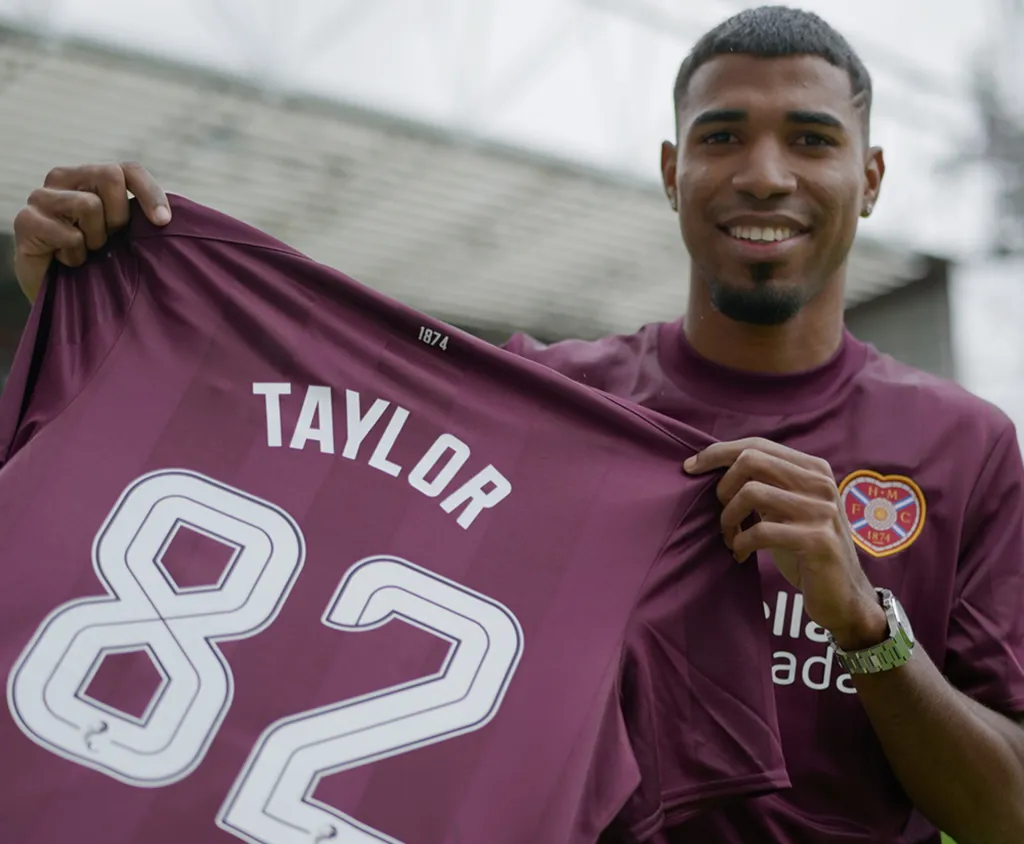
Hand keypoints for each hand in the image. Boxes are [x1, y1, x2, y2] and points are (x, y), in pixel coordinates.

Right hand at [12, 162, 170, 302]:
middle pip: (110, 175)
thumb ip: (142, 220)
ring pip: (89, 204)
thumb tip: (169, 219)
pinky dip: (75, 255)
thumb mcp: (127, 238)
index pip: (128, 169)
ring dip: (95, 239)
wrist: (59, 293)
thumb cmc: (99, 263)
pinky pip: (69, 234)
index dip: (150, 192)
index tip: (163, 222)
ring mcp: (42, 197)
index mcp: (91, 178)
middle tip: (109, 239)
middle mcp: (64, 179)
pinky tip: (66, 260)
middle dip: (119, 215)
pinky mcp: (26, 220)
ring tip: (84, 251)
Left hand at [685, 438, 886, 650]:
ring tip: (731, 537)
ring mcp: (822, 511)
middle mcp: (821, 483)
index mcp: (814, 468)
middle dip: (724, 487)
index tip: (691, 467)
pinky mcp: (818, 541)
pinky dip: (741, 543)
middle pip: (751, 460)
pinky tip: (741, 554)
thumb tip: (714, 464)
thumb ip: (766, 483)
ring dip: (729, 519)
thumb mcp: (787, 507)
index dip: (718, 452)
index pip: (757, 444)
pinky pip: (760, 531)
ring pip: (751, 493)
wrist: (844, 594)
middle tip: (723, 514)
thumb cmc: (805, 547)